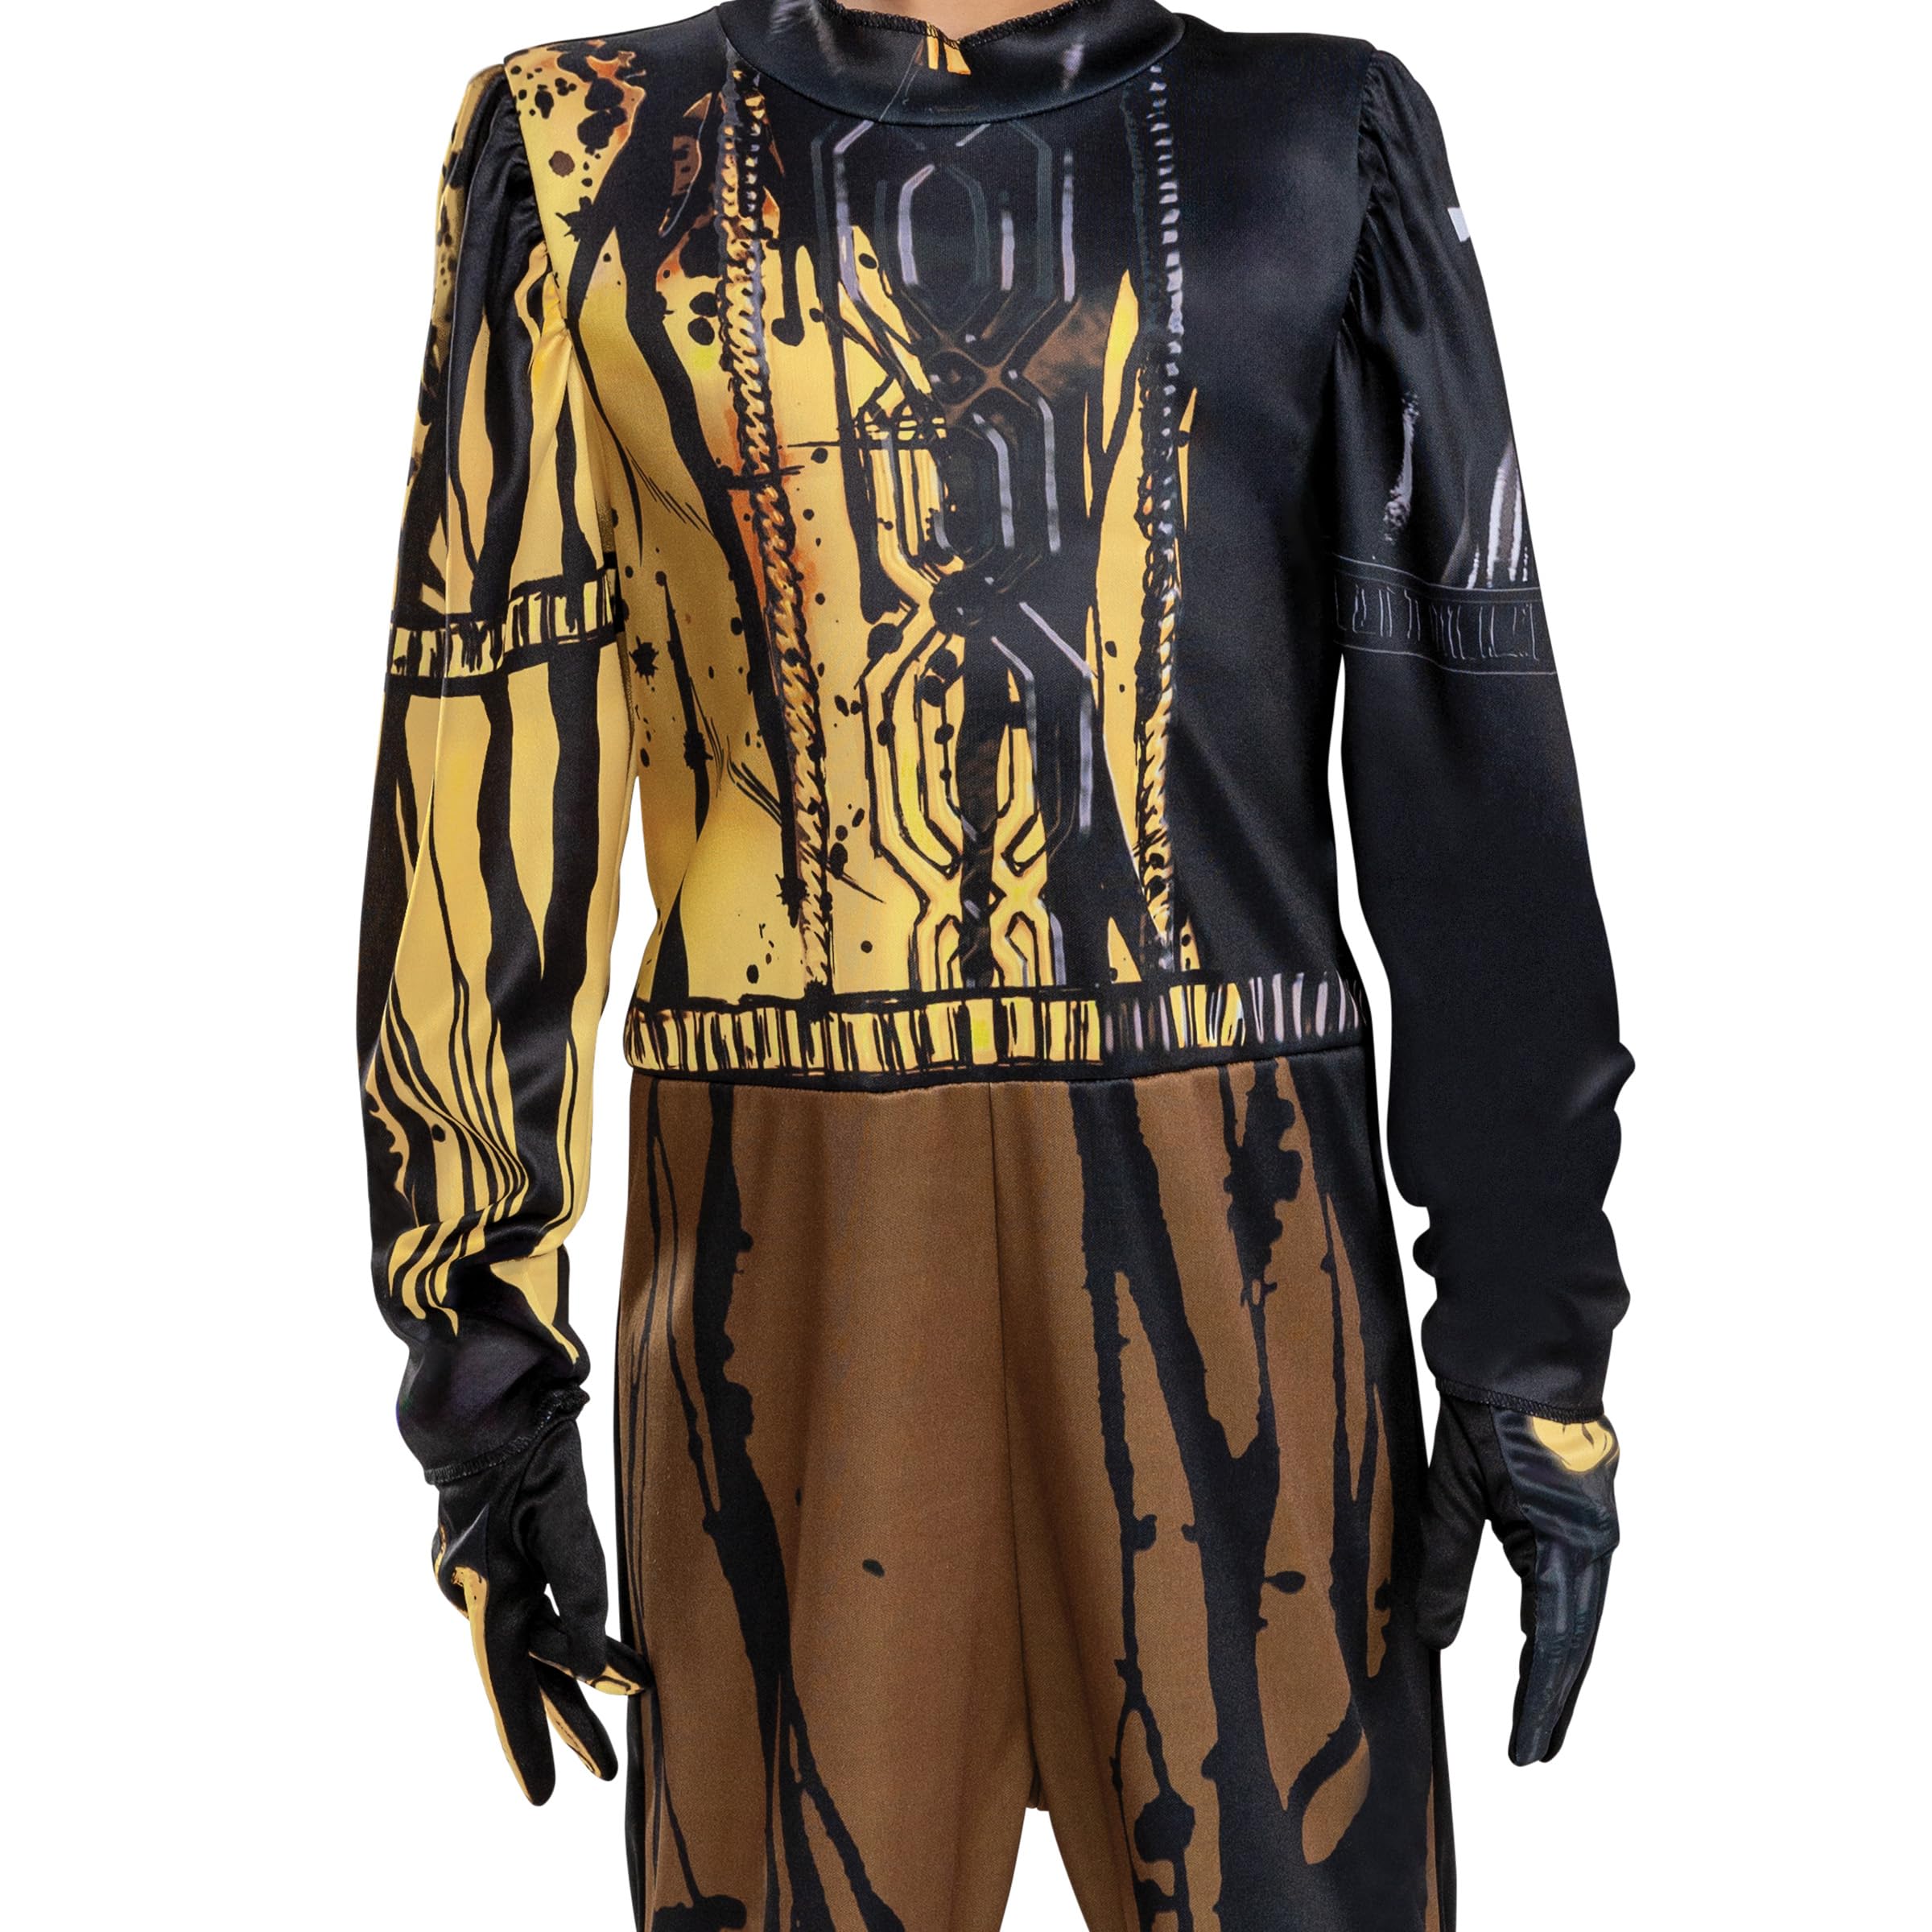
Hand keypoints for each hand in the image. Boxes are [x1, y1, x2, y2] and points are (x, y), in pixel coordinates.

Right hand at [430, 1394, 649, 1802]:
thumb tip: (587, 1668)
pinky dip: (573, 1626)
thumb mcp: (559, 1510)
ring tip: (637, 1693)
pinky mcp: (505, 1549)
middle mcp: (477, 1589)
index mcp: (484, 1588)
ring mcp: (488, 1569)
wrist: (483, 1387)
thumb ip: (579, 1586)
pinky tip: (602, 1646)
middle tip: (604, 1774)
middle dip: (567, 1720)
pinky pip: (541, 1602)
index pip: (508, 1680)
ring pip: (540, 1634)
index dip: (529, 1741)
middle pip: (529, 1667)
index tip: (543, 1799)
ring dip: (581, 1670)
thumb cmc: (523, 1443)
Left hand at [1417, 1392, 1618, 1764]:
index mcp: (1570, 1539)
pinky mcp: (1578, 1498)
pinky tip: (1538, 1633)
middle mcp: (1593, 1536)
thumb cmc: (1488, 1406)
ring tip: (1537, 1711)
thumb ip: (1447, 1562)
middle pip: (1575, 1633)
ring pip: (1576, 1605)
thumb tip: (1437, 1639)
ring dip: (1557, 1656)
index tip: (1526, 1755)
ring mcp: (1591, 1516)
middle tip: (1534, 1752)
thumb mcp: (1454, 1487)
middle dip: (1554, 1693)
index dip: (1539, 1702)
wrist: (1524, 1333)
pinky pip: (1570, 1573)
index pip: (1556, 1643)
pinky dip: (1554, 1612)